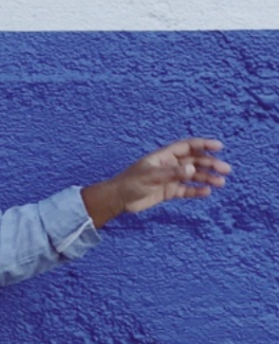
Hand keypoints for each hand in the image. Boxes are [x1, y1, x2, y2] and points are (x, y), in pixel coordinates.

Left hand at [82, 138, 230, 227]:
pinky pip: (186, 190)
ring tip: (220, 183)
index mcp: (164, 156)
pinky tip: (207, 192)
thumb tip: (192, 170)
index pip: (187, 146)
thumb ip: (171, 173)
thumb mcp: (150, 177)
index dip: (203, 144)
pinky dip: (196, 191)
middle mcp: (169, 165)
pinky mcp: (168, 191)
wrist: (117, 199)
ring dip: (207, 178)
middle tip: (225, 170)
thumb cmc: (130, 183)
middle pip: (194, 161)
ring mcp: (170, 178)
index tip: (219, 146)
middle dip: (210, 164)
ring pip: (193, 176)